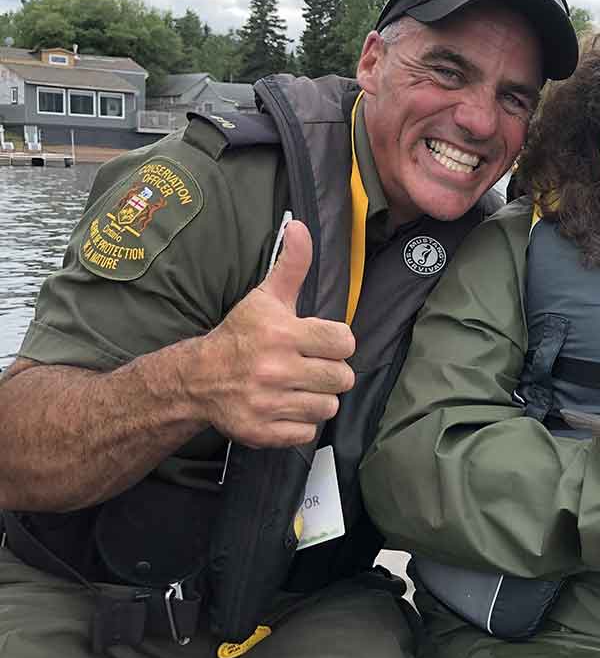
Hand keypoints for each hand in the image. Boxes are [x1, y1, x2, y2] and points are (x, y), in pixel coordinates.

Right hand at [193, 221, 355, 448]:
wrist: (197, 379)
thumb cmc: (241, 335)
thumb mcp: (266, 297)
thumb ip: (291, 264)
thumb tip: (301, 225)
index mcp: (282, 334)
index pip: (344, 342)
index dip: (337, 342)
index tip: (321, 342)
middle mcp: (275, 370)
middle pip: (342, 378)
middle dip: (330, 372)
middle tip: (311, 366)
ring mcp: (268, 403)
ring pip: (328, 407)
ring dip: (319, 398)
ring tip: (300, 386)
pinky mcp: (263, 432)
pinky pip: (308, 432)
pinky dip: (301, 422)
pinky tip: (287, 406)